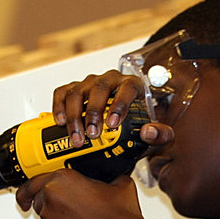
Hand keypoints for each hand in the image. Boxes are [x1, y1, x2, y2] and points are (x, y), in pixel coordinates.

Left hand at [15, 170, 150, 218]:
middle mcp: (51, 199)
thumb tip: (112, 181)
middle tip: (68, 206)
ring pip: (46, 216)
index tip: (25, 195)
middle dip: (51, 202)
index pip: (33, 181)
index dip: (27, 189)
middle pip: (39, 199)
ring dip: (58, 216)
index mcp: (62, 180)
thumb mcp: (120, 185)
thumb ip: (109, 178)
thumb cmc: (120, 217)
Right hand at [52, 70, 174, 149]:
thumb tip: (149, 132)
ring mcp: (90, 83)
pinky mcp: (74, 89)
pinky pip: (62, 93)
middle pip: (99, 89)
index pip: (128, 88)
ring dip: (75, 116)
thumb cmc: (140, 125)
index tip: (113, 123)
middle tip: (93, 135)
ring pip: (78, 92)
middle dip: (94, 113)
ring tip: (77, 138)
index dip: (120, 104)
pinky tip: (60, 123)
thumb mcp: (156, 133)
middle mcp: (110, 80)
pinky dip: (58, 107)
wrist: (124, 125)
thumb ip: (161, 134)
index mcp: (132, 85)